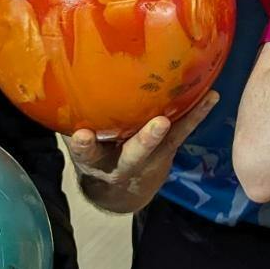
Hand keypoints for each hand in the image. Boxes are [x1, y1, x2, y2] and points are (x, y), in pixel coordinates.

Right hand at [67, 90, 219, 207]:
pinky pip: (182, 133)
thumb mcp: (80, 144)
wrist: (120, 191)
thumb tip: (56, 77)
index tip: (82, 136)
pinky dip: (198, 114)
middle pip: (133, 154)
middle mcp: (122, 163)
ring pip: (164, 143)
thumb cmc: (94, 154)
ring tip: (201, 101)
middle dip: (145, 141)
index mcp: (94, 160)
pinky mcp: (167, 151)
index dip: (84, 145)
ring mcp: (148, 158)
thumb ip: (72, 120)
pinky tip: (213, 96)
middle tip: (158, 125)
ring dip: (180, 124)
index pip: (86, 154)